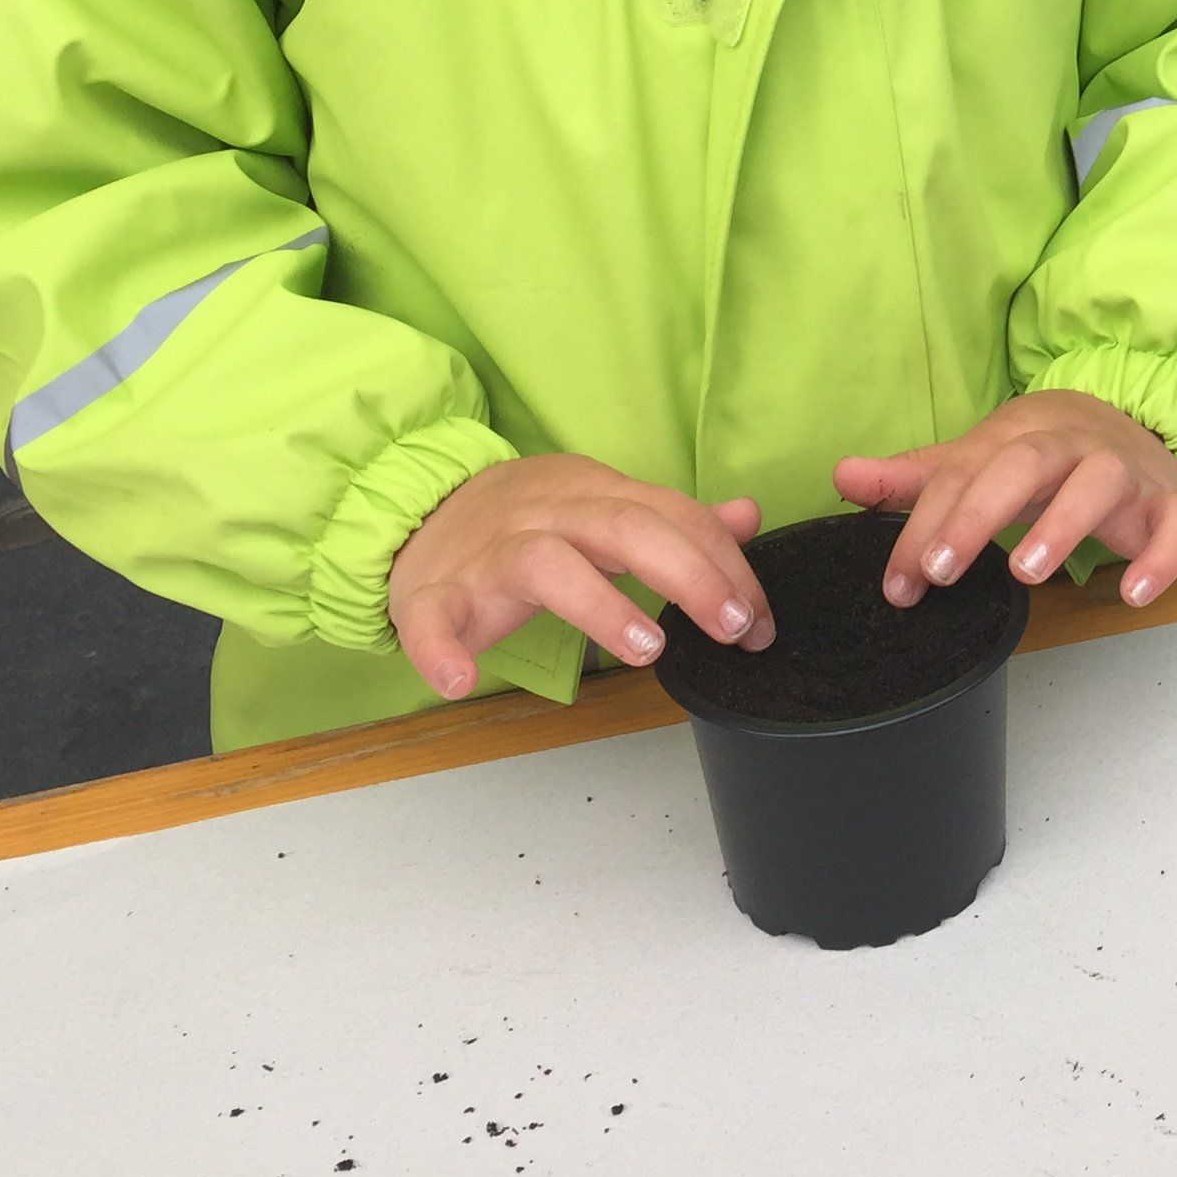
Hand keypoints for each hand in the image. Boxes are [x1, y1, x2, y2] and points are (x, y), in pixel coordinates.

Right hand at [388, 454, 771, 701]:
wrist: (416, 515)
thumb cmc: (526, 524)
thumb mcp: (602, 510)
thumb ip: (674, 521)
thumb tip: (747, 516)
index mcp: (594, 495)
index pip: (673, 515)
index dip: (724, 563)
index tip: (759, 619)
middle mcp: (547, 515)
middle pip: (624, 527)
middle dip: (689, 573)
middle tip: (733, 627)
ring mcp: (488, 553)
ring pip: (544, 561)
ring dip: (599, 605)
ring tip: (646, 650)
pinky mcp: (433, 593)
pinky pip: (431, 615)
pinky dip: (441, 647)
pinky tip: (462, 681)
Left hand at [832, 390, 1176, 610]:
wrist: (1137, 423)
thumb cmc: (1045, 457)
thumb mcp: (981, 461)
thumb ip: (916, 478)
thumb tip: (841, 476)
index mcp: (1018, 436)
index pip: (964, 471)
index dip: (926, 524)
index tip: (900, 582)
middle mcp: (1070, 447)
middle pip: (1025, 464)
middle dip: (978, 514)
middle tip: (940, 571)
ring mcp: (1124, 473)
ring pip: (1099, 483)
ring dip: (1062, 524)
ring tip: (1026, 571)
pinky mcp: (1169, 504)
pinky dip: (1161, 557)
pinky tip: (1131, 594)